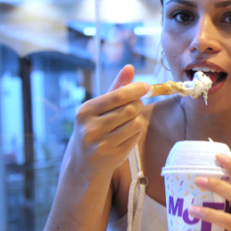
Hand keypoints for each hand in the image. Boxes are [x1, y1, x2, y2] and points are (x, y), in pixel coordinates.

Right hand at [70, 65, 148, 179]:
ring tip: (130, 119)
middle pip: (130, 109)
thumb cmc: (94, 128)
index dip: (135, 89)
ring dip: (138, 118)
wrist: (84, 163)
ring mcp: (102, 144)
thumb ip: (115, 88)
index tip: (145, 86)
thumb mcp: (99, 107)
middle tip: (135, 105)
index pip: (117, 96)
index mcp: (85, 111)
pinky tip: (127, 133)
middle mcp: (91, 128)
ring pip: (136, 123)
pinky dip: (137, 132)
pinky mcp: (114, 156)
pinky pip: (136, 137)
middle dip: (138, 104)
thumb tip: (130, 67)